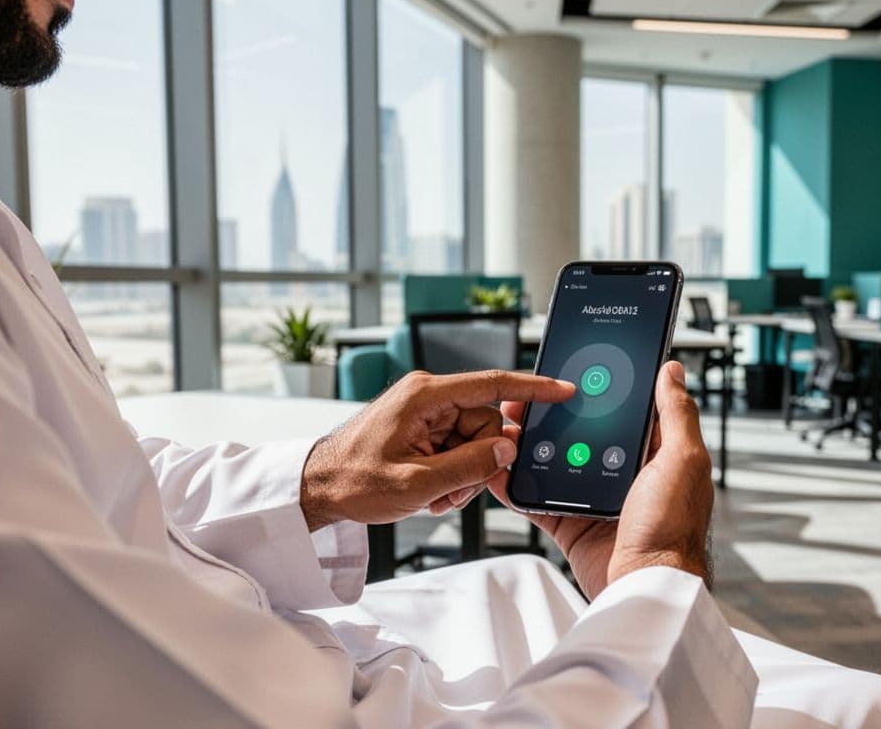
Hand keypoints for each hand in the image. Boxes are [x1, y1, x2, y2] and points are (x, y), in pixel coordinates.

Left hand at [300, 370, 575, 530]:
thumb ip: (467, 466)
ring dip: (463, 474)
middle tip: (453, 493)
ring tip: (434, 495)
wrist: (317, 488)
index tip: (563, 390)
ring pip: (475, 440)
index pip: (493, 384)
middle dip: (479, 461)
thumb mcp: (415, 483)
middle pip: (487, 423)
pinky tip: (429, 490)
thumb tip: (506, 449)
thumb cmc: (352, 481)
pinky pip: (457, 447)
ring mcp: (426, 412)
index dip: (533, 389)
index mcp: (426, 395)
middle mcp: (428, 396)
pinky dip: (451, 473)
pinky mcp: (423, 427)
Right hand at [488, 361, 713, 599]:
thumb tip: (672, 371)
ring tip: (507, 426)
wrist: (645, 587)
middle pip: (584, 432)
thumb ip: (676, 414)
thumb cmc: (673, 529)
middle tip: (527, 398)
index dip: (600, 390)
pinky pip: (539, 499)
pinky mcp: (573, 524)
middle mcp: (626, 473)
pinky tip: (501, 469)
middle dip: (554, 415)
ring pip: (556, 461)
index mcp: (655, 454)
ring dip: (530, 445)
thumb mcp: (682, 461)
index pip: (625, 410)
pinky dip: (518, 486)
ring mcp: (597, 499)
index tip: (574, 371)